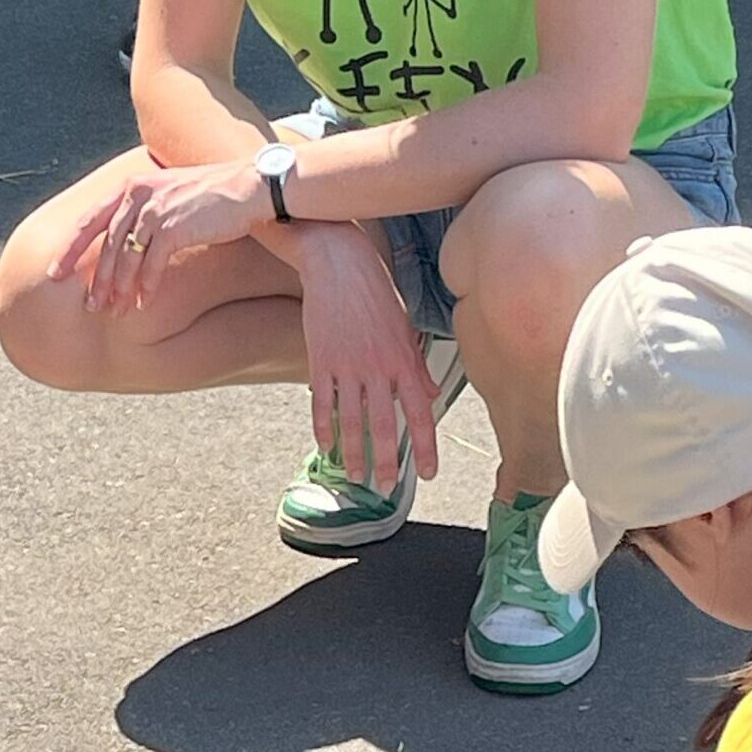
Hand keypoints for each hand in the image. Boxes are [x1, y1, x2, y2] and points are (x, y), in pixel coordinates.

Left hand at [47, 159, 271, 315]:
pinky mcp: (174, 226)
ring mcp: (155, 209)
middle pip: (106, 245)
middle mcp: (138, 194)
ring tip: (115, 312)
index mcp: (131, 186)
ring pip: (126, 258)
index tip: (54, 274)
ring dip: (119, 289)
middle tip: (89, 307)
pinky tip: (143, 305)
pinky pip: (152, 265)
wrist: (249, 188)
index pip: (89, 220)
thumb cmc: (210, 198)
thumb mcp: (167, 196)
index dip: (69, 249)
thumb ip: (142, 212)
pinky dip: (146, 288)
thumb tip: (123, 243)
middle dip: (96, 280)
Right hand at [296, 228, 440, 488]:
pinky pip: (323, 404)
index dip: (426, 446)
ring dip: (356, 453)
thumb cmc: (375, 292)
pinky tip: (327, 448)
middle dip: (387, 461)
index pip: (421, 412)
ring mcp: (348, 366)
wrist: (338, 263)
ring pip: (353, 421)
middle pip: (386, 425)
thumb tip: (430, 392)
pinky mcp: (321, 361)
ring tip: (357, 477)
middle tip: (386, 488)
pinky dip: (324, 429)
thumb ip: (416, 363)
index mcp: (404, 359)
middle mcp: (379, 367)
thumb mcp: (404, 326)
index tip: (428, 473)